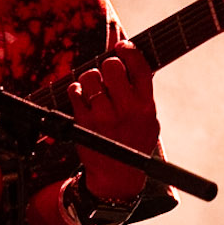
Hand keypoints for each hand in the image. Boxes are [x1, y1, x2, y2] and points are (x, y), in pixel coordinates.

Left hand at [66, 41, 157, 201]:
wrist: (117, 178)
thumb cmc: (133, 142)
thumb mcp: (148, 120)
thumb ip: (141, 92)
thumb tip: (128, 55)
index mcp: (146, 106)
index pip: (139, 66)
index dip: (129, 50)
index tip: (122, 47)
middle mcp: (126, 110)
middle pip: (112, 66)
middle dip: (107, 65)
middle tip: (108, 73)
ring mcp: (103, 117)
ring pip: (90, 76)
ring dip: (90, 78)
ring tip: (94, 87)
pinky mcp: (83, 123)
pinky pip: (74, 92)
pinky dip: (76, 90)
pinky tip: (83, 98)